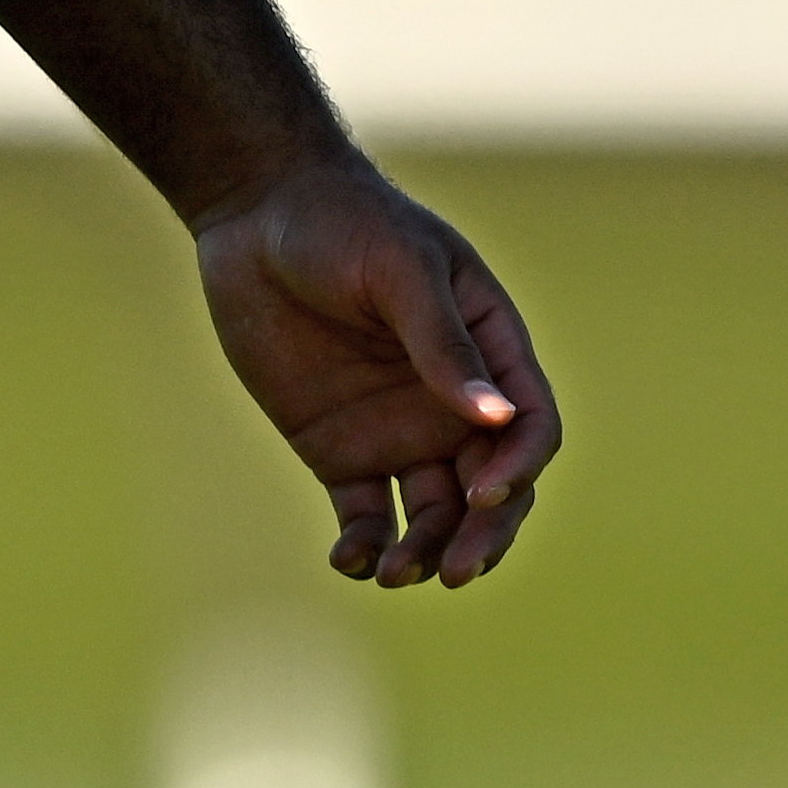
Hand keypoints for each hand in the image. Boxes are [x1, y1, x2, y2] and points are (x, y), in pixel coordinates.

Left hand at [190, 152, 558, 587]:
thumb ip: (443, 342)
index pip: (529, 426)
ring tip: (393, 574)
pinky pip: (367, 516)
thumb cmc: (343, 222)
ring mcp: (398, 430)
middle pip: (491, 488)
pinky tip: (349, 560)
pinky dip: (366, 547)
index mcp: (489, 350)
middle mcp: (453, 402)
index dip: (518, 467)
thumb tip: (498, 417)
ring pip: (433, 516)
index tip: (482, 495)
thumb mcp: (399, 270)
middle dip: (481, 536)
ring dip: (423, 552)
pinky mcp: (341, 451)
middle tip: (453, 572)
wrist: (257, 214)